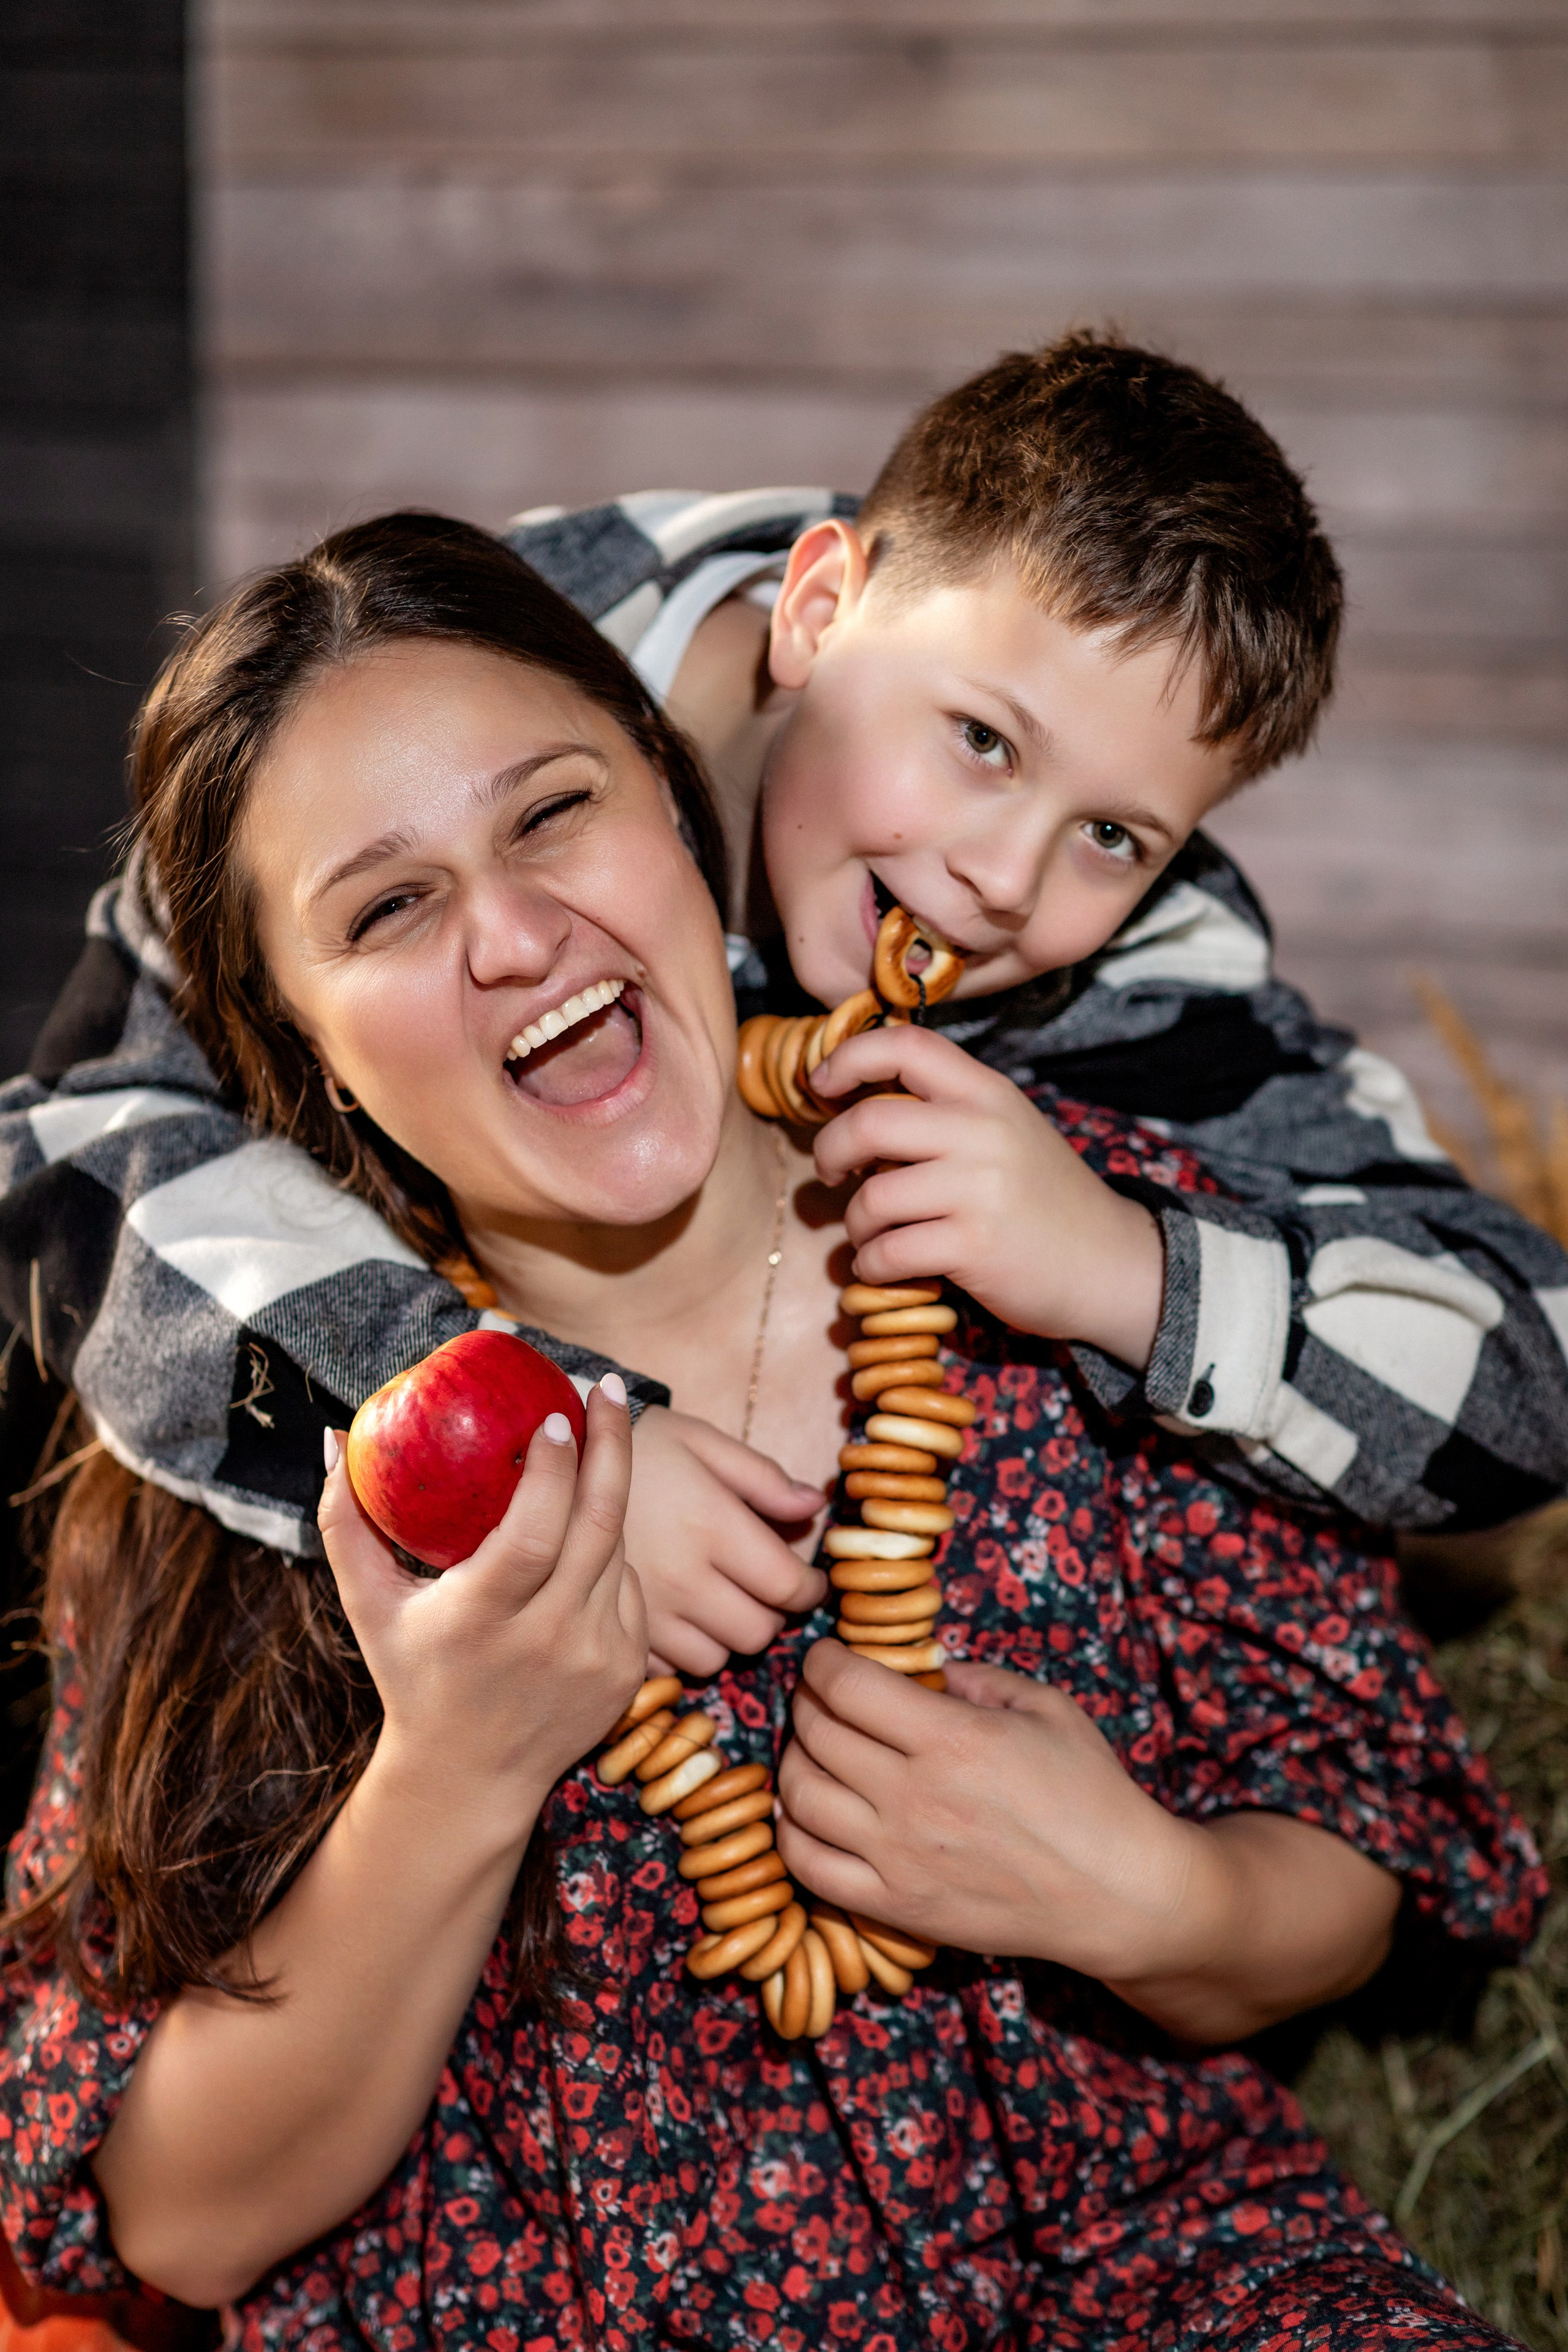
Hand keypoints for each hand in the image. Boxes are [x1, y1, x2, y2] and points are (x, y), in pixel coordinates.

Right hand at [319, 1379, 646, 1849]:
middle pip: (599, 1525)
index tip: (556, 1414)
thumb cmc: (413, 1676)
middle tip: (607, 1389)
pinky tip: (584, 1537)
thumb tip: (329, 1437)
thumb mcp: (367, 1604)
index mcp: (483, 1618)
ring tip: (593, 1449)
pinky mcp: (627, 1670)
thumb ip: (343, 1521)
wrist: (469, 1780)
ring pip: (619, 1551)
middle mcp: (549, 1639)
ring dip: (607, 1496)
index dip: (554, 1470)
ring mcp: (596, 1657)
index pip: (536, 1532)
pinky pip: (632, 1587)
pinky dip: (610, 1555)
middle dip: (612, 1445)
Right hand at [627, 1405, 825, 1676]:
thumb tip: (814, 1508)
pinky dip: (680, 1651)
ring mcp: (644, 1612)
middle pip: (757, 1632)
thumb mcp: (702, 1441)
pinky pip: (667, 1669)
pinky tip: (675, 1616)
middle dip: (770, 1614)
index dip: (809, 1589)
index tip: (809, 1582)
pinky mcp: (612, 1632)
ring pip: (715, 1659)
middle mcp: (682, 1578)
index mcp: (712, 1526)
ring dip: (726, 1637)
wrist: (553, 1464)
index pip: (787, 1586)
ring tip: (715, 1603)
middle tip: (760, 1590)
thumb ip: (763, 1477)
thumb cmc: (640, 1445)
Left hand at [776, 1647, 1397, 2041]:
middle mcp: (914, 1795)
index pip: (844, 1684)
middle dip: (808, 1701)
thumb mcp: (1047, 1708)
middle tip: (822, 1697)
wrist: (1118, 1894)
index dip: (822, 1661)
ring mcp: (898, 1856)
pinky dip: (791, 1832)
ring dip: (793, 1760)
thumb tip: (923, 1668)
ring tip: (815, 1749)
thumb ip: (978, 1678)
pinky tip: (808, 1811)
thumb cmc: (1091, 1793)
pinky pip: (807, 1867)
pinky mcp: (895, 1906)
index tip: (828, 1658)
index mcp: (952, 1737)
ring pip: (799, 1795)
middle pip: (815, 1732)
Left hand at [810, 1023, 1164, 1368]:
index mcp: (988, 1092)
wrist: (1110, 1263)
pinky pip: (886, 1252)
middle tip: (831, 1171)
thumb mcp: (1005, 1131)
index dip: (848, 1057)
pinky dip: (871, 1265)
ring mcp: (980, 1189)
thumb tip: (854, 1110)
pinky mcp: (974, 1247)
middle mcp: (984, 1131)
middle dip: (829, 1151)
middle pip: (868, 1123)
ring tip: (873, 1235)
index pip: (905, 1045)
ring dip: (856, 1225)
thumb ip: (943, 1112)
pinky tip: (886, 1267)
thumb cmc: (1042, 1199)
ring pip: (871, 1198)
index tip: (822, 1085)